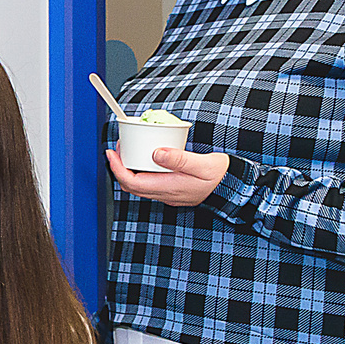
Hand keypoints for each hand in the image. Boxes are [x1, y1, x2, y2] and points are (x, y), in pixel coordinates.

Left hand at [104, 144, 230, 208]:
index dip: (117, 168)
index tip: (111, 153)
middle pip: (131, 185)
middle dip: (120, 168)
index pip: (132, 182)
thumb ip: (178, 159)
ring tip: (129, 152)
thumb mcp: (202, 164)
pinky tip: (146, 159)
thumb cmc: (220, 176)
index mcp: (169, 187)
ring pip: (139, 185)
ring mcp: (168, 194)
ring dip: (130, 170)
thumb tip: (155, 153)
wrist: (233, 187)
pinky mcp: (172, 191)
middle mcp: (165, 194)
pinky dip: (141, 172)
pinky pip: (149, 184)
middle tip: (118, 149)